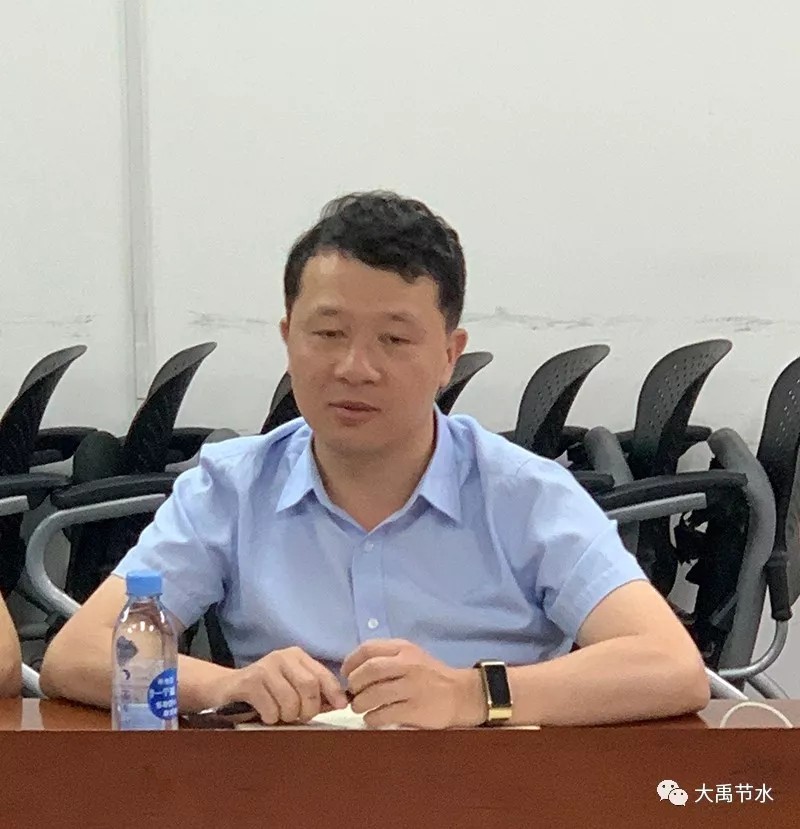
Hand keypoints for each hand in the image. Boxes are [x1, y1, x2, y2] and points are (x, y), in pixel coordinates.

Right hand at [217, 646, 348, 723]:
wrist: (225, 687)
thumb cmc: (265, 691)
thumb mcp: (291, 686)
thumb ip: (314, 692)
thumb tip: (341, 702)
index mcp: (297, 656)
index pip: (322, 674)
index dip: (334, 692)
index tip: (341, 707)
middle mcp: (282, 657)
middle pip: (309, 686)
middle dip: (309, 708)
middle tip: (301, 717)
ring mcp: (265, 668)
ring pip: (290, 700)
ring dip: (288, 716)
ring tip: (280, 714)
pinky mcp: (249, 682)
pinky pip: (271, 708)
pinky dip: (271, 718)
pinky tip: (264, 713)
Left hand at [341, 639, 485, 728]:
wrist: (460, 694)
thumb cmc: (430, 675)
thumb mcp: (411, 656)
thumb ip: (387, 657)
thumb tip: (354, 669)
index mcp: (403, 649)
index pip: (367, 649)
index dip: (351, 662)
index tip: (346, 674)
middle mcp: (408, 664)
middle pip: (369, 670)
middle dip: (354, 683)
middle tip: (352, 693)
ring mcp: (412, 687)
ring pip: (374, 693)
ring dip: (360, 703)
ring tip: (360, 708)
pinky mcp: (416, 709)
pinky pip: (384, 714)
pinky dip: (372, 718)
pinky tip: (372, 719)